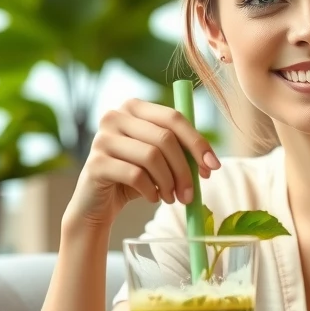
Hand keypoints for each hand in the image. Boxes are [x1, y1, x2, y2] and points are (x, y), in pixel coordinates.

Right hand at [67, 97, 221, 228]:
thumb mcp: (160, 159)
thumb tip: (210, 163)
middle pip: (164, 138)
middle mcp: (115, 116)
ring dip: (169, 182)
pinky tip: (153, 198)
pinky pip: (135, 175)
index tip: (213, 167)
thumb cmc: (135, 177)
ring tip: (172, 198)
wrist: (98, 203)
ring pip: (151, 157)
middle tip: (191, 194)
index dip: (197, 142)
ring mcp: (102, 138)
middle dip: (185, 169)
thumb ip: (181, 152)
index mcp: (134, 107)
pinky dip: (151, 191)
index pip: (174, 117)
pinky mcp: (95, 163)